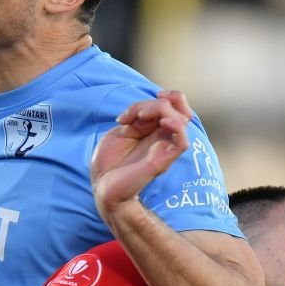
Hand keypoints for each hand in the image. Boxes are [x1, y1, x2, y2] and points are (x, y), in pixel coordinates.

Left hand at [91, 90, 192, 220]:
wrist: (102, 189)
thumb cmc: (109, 165)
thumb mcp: (118, 133)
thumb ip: (135, 120)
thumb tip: (148, 112)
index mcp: (153, 131)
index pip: (171, 106)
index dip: (165, 97)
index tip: (148, 99)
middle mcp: (162, 139)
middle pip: (177, 109)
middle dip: (155, 102)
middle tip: (133, 115)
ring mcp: (164, 149)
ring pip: (182, 120)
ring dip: (162, 109)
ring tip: (140, 117)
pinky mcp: (162, 161)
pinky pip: (182, 142)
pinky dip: (176, 126)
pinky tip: (161, 122)